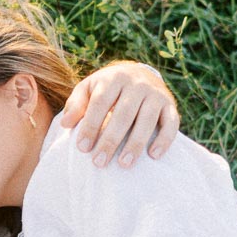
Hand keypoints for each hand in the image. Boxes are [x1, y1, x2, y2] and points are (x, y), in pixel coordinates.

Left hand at [61, 61, 178, 167]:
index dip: (91, 126)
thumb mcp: (89, 89)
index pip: (100, 103)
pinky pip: (171, 123)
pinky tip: (153, 156)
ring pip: (147, 120)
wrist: (139, 73)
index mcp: (113, 78)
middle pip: (123, 114)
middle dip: (110, 140)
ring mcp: (155, 94)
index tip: (82, 148)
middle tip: (99, 162)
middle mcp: (137, 84)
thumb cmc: (107, 87)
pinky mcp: (170, 105)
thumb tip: (65, 124)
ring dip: (135, 144)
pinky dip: (164, 140)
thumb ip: (76, 104)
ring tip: (124, 164)